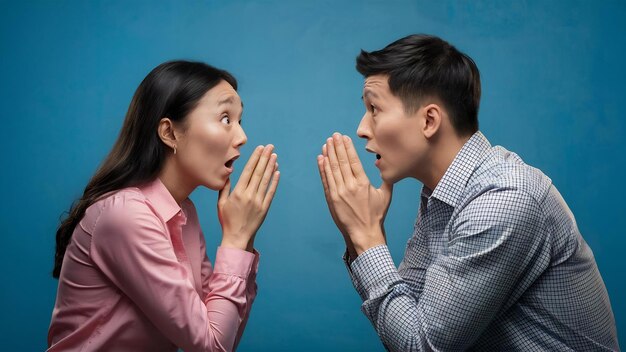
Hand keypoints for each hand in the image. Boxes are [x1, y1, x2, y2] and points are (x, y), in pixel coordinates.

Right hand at [218, 145, 279, 251]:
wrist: (237, 237)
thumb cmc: (227, 220)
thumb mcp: (221, 203)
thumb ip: (224, 188)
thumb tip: (227, 174)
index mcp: (237, 193)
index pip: (248, 171)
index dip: (255, 158)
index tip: (260, 148)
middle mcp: (248, 195)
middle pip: (258, 173)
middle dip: (264, 158)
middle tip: (270, 147)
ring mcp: (258, 202)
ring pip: (266, 180)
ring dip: (271, 167)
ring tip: (275, 156)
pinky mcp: (264, 208)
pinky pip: (271, 192)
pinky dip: (274, 182)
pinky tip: (277, 172)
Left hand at [317, 133, 392, 255]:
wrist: (364, 234)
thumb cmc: (376, 215)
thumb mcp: (386, 195)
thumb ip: (386, 179)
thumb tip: (388, 166)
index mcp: (363, 183)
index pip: (353, 160)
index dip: (347, 147)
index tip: (343, 137)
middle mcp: (350, 186)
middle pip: (340, 162)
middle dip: (336, 147)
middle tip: (333, 136)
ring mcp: (339, 193)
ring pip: (332, 169)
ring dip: (328, 155)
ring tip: (326, 144)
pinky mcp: (331, 199)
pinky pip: (326, 180)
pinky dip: (322, 169)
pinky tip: (321, 159)